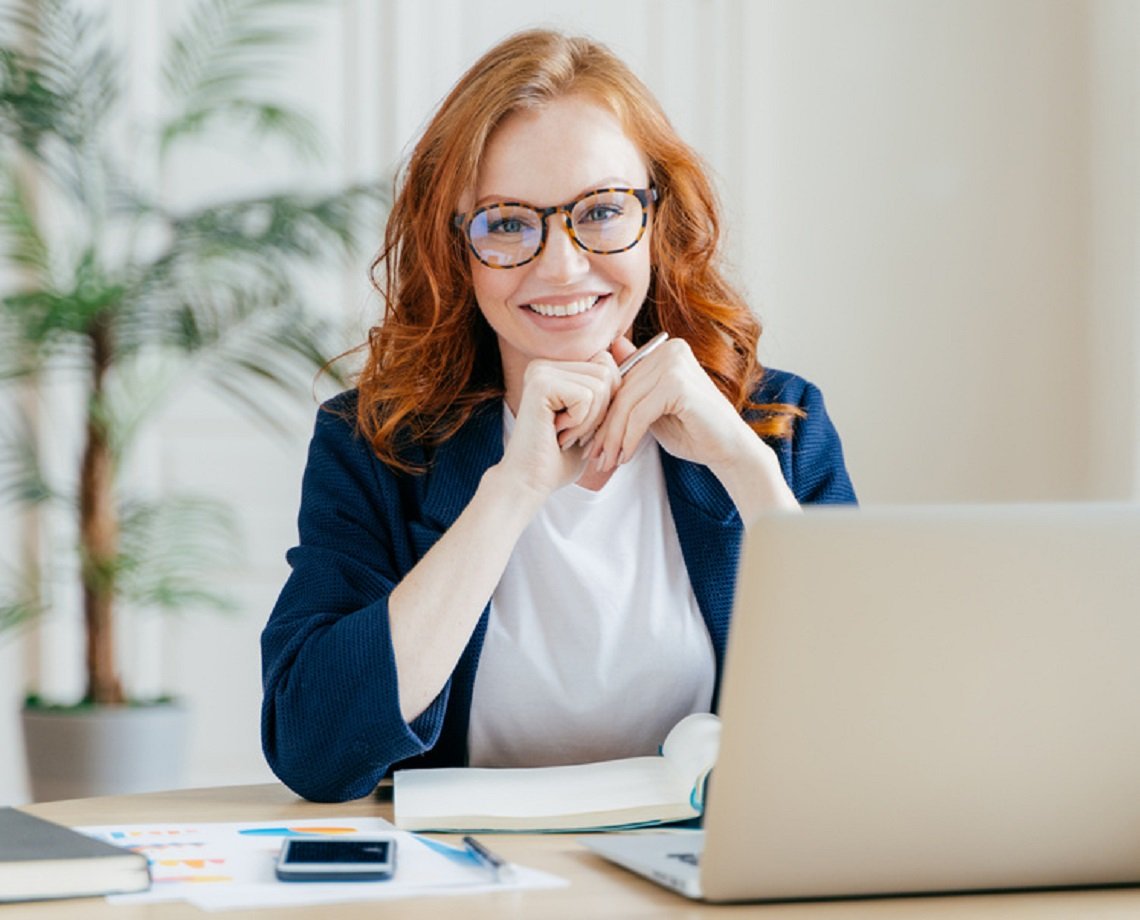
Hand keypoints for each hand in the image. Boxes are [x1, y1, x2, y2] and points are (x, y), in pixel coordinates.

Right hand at [499, 351, 620, 499]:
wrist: (529, 483)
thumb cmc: (561, 458)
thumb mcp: (593, 419)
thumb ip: (607, 390)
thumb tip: (633, 354)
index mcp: (555, 368)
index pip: (606, 364)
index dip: (607, 401)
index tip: (582, 426)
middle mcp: (545, 364)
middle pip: (606, 371)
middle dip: (601, 411)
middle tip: (573, 432)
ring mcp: (540, 371)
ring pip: (600, 385)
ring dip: (590, 420)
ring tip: (565, 435)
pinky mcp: (540, 384)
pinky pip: (587, 397)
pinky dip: (580, 423)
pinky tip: (558, 435)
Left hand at [588, 336, 752, 471]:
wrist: (729, 449)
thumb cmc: (692, 430)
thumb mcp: (653, 408)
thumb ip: (633, 388)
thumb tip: (601, 367)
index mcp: (665, 350)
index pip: (621, 379)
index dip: (603, 412)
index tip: (590, 440)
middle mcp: (670, 350)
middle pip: (622, 391)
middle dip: (605, 428)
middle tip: (594, 456)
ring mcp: (675, 364)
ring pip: (627, 405)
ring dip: (613, 438)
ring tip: (607, 461)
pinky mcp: (678, 385)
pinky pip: (640, 414)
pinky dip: (629, 439)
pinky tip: (625, 457)